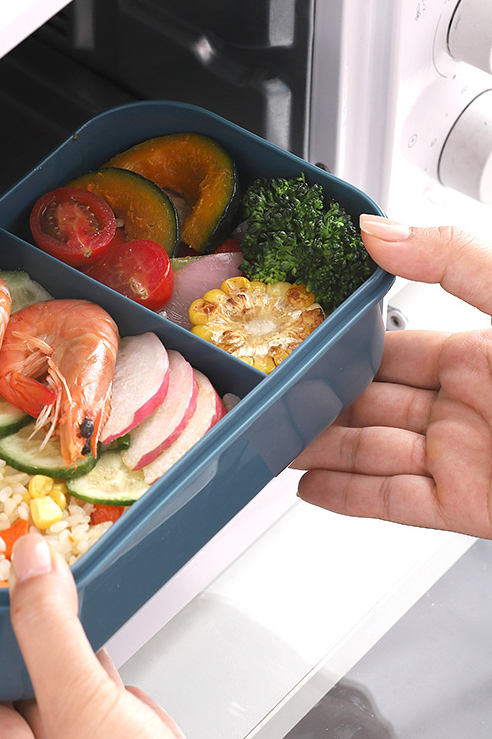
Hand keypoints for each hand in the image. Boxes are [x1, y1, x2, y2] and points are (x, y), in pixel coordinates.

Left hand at [0, 533, 197, 738]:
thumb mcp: (85, 711)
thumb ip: (52, 636)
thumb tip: (28, 565)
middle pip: (27, 695)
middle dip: (32, 642)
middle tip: (35, 586)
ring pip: (74, 704)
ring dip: (74, 657)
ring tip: (71, 610)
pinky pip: (115, 723)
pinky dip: (114, 690)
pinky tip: (119, 677)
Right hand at [293, 216, 491, 538]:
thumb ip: (455, 262)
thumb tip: (378, 231)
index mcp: (479, 354)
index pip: (388, 348)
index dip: (338, 350)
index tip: (295, 349)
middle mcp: (467, 406)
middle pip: (370, 404)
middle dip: (317, 403)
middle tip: (268, 401)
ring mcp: (465, 459)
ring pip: (372, 454)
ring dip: (320, 451)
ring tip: (271, 444)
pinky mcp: (469, 508)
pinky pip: (395, 502)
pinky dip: (350, 498)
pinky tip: (310, 488)